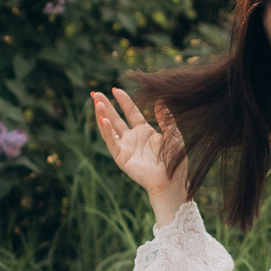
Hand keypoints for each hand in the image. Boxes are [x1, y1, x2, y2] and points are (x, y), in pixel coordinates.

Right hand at [92, 88, 187, 224]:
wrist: (172, 181)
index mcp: (144, 131)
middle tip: (95, 93)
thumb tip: (159, 101)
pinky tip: (103, 120)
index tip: (115, 89)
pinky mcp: (122, 158)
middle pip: (115, 118)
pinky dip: (107, 132)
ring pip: (109, 129)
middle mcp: (132, 138)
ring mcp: (126, 148)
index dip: (123, 101)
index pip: (130, 112)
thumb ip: (166, 118)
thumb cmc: (175, 160)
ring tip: (96, 103)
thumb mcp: (173, 135)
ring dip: (102, 116)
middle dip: (105, 106)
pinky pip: (112, 143)